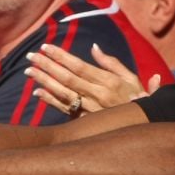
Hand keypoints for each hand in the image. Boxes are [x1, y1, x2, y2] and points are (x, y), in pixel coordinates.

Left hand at [24, 42, 161, 116]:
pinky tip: (37, 92)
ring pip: (63, 93)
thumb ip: (112, 63)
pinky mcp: (86, 121)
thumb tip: (95, 48)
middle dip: (47, 66)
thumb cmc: (139, 100)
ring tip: (29, 71)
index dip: (61, 57)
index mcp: (109, 82)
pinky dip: (51, 101)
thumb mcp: (132, 79)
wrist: (145, 127)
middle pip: (67, 78)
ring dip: (45, 81)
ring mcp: (90, 109)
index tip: (46, 47)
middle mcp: (98, 95)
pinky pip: (65, 109)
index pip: (80, 66)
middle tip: (31, 56)